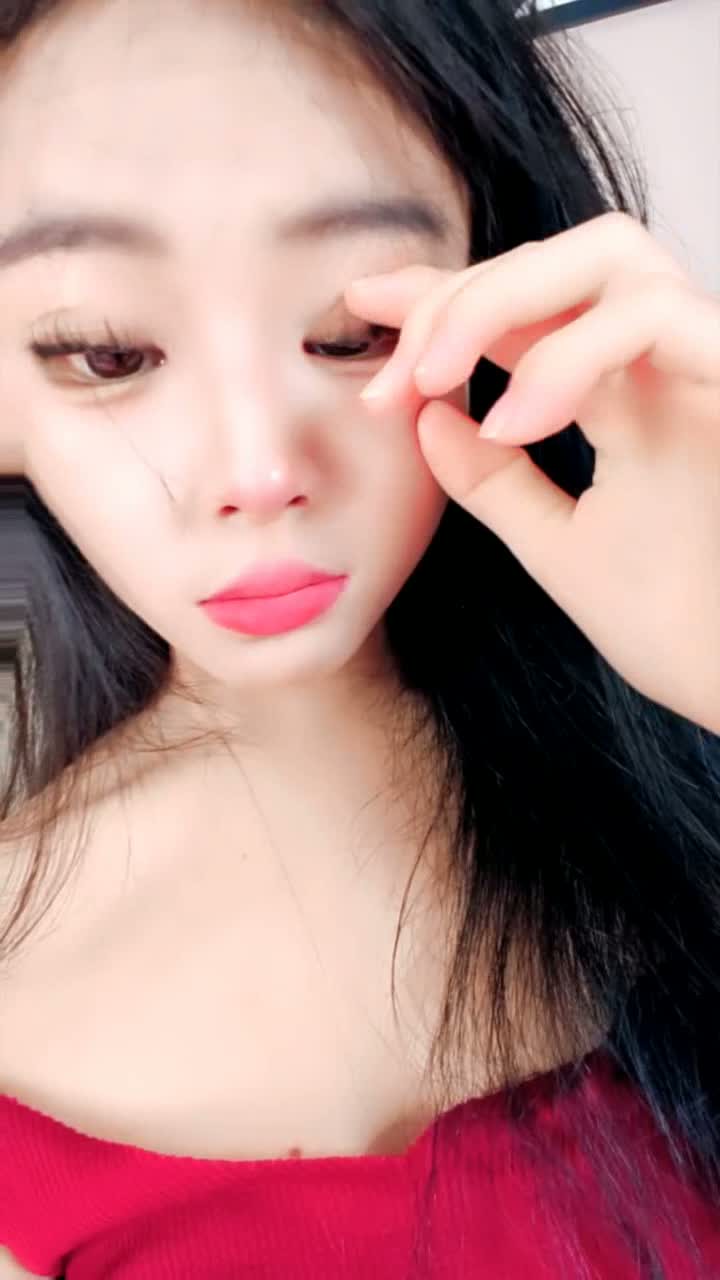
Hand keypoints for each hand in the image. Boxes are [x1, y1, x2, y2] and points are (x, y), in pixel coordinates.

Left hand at [345, 212, 719, 734]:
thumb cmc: (682, 628)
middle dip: (459, 296)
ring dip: (500, 305)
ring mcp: (708, 366)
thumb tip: (424, 416)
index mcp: (631, 397)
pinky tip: (512, 423)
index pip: (529, 311)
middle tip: (391, 372)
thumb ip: (494, 483)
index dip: (446, 296)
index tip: (363, 305)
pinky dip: (570, 356)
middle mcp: (669, 365)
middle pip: (562, 259)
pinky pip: (657, 318)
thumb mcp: (560, 549)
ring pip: (610, 254)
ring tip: (434, 382)